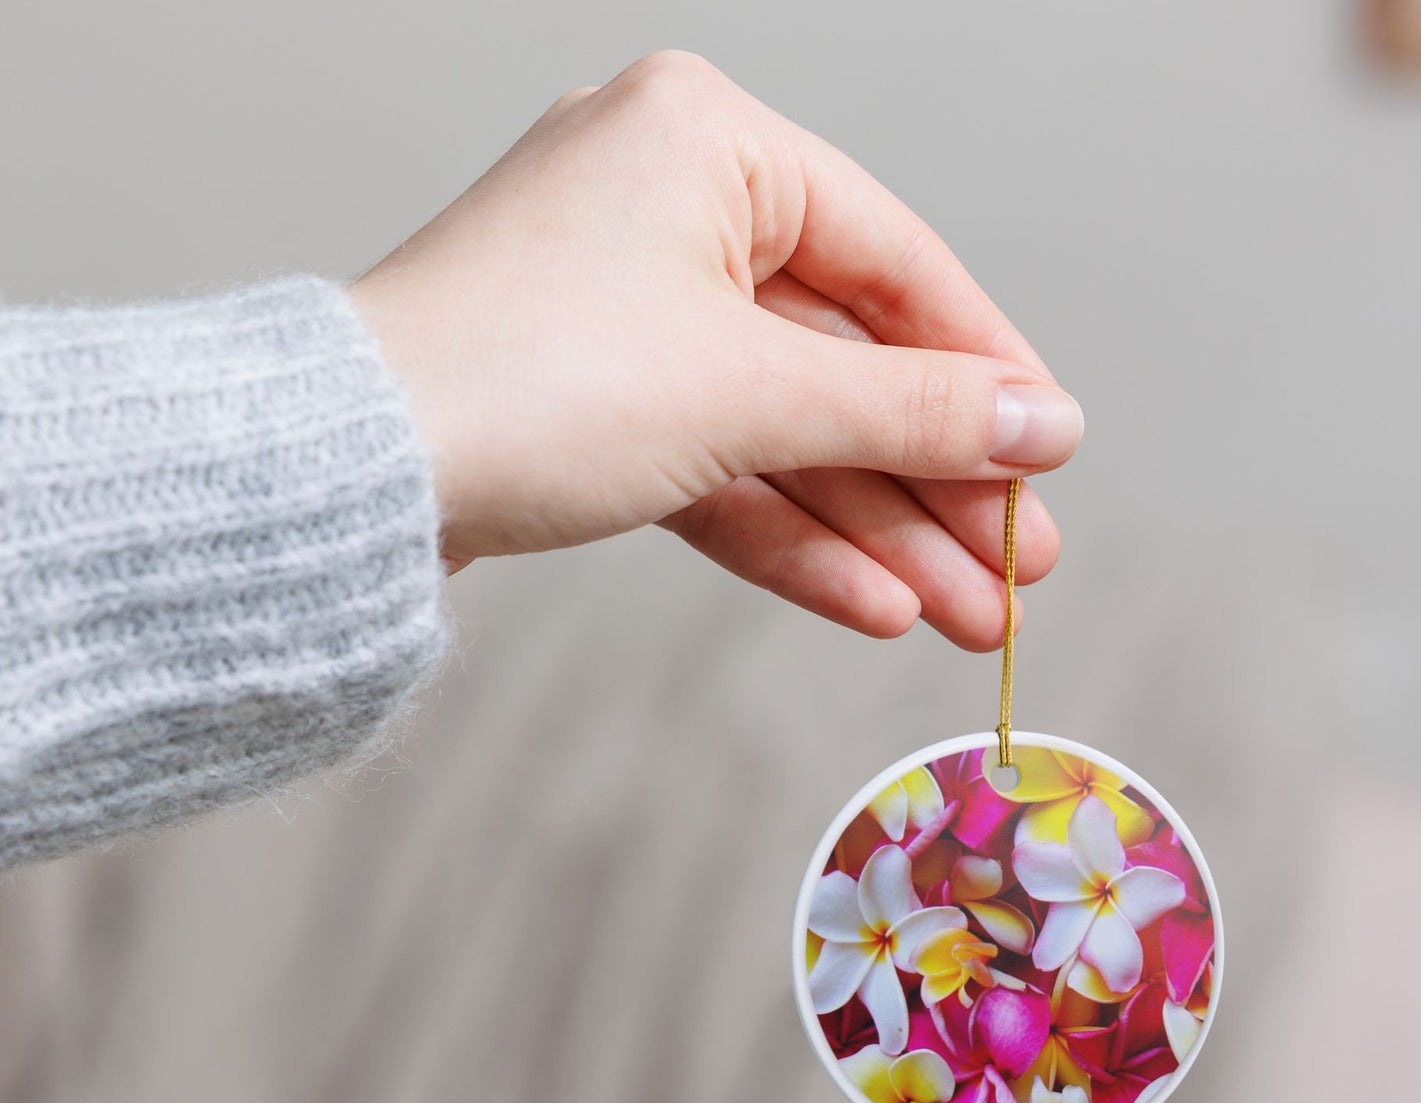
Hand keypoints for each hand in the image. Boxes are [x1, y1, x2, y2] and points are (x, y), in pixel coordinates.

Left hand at [351, 51, 1081, 648]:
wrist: (348, 480)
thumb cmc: (525, 379)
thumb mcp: (752, 392)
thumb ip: (910, 411)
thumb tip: (1044, 425)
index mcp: (706, 144)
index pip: (894, 263)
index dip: (984, 370)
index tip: (1050, 456)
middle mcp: (667, 214)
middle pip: (844, 366)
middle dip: (934, 484)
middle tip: (1017, 570)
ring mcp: (626, 317)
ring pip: (787, 435)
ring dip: (878, 532)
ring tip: (968, 616)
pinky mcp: (595, 407)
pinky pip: (721, 470)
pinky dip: (792, 538)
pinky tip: (876, 604)